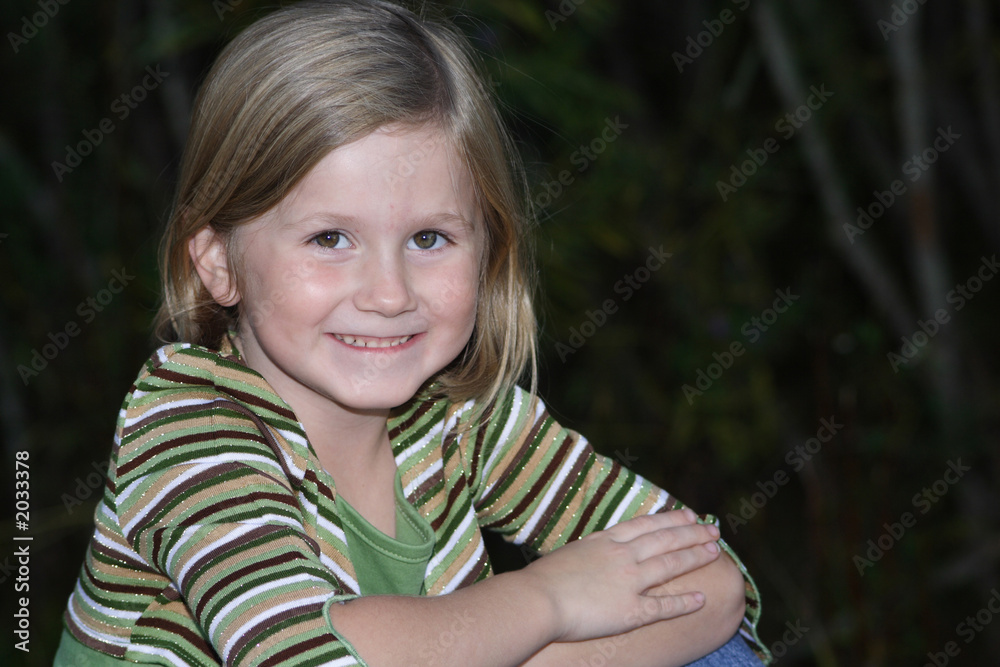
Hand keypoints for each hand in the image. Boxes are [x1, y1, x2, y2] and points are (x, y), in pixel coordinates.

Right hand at [518, 508, 721, 643]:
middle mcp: (623, 555)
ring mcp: (629, 581)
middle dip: (693, 533)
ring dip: (696, 557)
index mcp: (606, 540)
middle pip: (666, 539)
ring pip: (671, 565)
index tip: (689, 516)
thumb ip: (589, 552)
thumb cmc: (543, 579)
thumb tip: (595, 552)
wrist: (538, 599)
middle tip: (714, 530)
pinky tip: (702, 599)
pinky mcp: (630, 610)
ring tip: (716, 552)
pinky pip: (664, 606)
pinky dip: (685, 602)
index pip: (647, 525)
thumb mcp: (570, 553)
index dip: (671, 519)